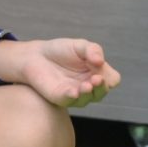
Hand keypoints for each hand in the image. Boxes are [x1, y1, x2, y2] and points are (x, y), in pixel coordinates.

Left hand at [0, 39, 120, 107]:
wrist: (35, 55)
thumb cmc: (60, 51)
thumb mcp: (79, 45)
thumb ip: (92, 50)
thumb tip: (100, 61)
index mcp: (97, 73)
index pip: (111, 80)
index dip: (109, 76)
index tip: (100, 66)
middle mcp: (89, 86)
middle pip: (102, 92)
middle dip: (101, 87)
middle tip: (97, 79)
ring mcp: (75, 94)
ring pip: (87, 99)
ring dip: (88, 93)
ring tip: (86, 85)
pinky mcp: (60, 98)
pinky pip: (69, 101)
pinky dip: (72, 97)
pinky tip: (73, 91)